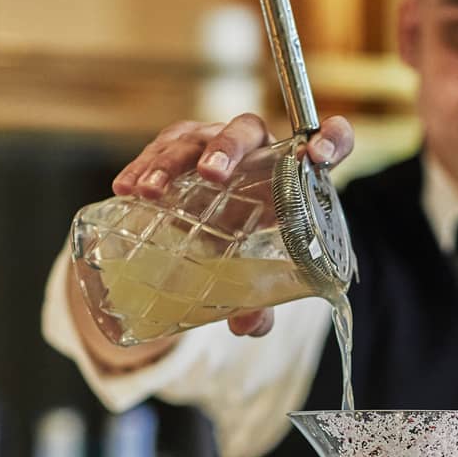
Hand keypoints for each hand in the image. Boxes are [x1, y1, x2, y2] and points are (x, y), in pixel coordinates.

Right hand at [112, 113, 354, 337]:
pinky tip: (125, 187)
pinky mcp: (182, 147)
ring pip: (197, 137)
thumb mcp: (262, 272)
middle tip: (212, 175)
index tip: (319, 153)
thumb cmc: (255, 242)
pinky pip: (163, 147)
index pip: (330, 141)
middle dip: (228, 148)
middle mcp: (257, 149)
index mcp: (293, 171)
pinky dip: (143, 164)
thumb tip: (247, 326)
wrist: (224, 228)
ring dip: (171, 160)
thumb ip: (261, 300)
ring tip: (150, 190)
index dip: (332, 139)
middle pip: (247, 131)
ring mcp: (215, 144)